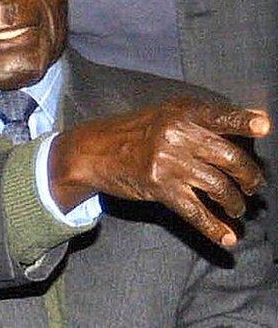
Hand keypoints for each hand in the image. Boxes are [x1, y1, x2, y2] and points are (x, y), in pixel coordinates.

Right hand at [50, 97, 268, 246]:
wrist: (92, 151)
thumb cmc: (131, 133)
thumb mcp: (164, 115)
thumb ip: (204, 119)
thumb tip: (255, 118)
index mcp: (181, 113)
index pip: (220, 116)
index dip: (244, 121)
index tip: (265, 126)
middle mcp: (177, 135)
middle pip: (229, 157)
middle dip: (250, 177)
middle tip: (253, 187)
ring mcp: (169, 162)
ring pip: (219, 186)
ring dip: (235, 203)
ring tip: (237, 208)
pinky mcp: (159, 187)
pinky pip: (195, 211)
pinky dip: (214, 228)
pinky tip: (227, 238)